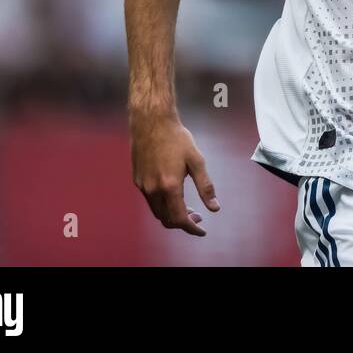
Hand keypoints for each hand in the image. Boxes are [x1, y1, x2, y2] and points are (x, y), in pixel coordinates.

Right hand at [130, 110, 219, 235]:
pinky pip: (150, 201)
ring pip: (157, 212)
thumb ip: (206, 186)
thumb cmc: (176, 138)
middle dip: (183, 222)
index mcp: (169, 186)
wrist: (151, 122)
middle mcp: (153, 190)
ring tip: (188, 207)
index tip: (202, 229)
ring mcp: (142, 186)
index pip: (180, 218)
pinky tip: (173, 195)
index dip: (192, 228)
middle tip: (198, 215)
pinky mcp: (137, 180)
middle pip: (167, 219)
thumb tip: (215, 207)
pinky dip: (162, 205)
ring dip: (172, 215)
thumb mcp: (197, 160)